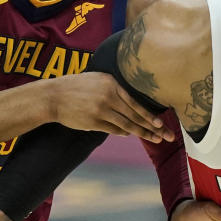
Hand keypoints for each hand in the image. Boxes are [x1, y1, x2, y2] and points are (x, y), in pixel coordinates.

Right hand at [47, 72, 173, 143]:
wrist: (53, 96)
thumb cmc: (76, 87)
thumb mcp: (97, 80)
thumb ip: (114, 90)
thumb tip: (130, 106)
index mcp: (111, 84)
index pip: (136, 103)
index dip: (150, 115)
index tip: (161, 124)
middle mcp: (108, 96)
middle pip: (135, 115)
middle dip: (153, 127)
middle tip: (166, 136)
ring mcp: (101, 110)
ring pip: (127, 125)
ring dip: (142, 133)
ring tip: (155, 139)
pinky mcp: (93, 122)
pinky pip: (113, 129)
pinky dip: (123, 132)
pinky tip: (130, 134)